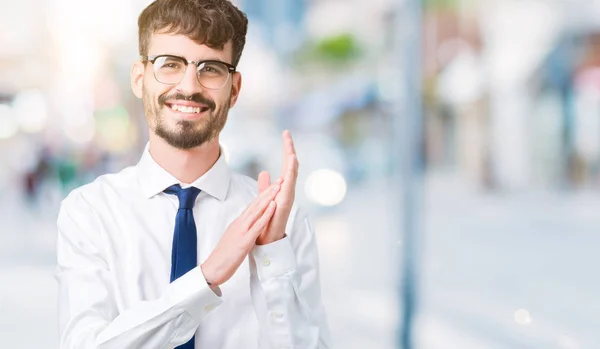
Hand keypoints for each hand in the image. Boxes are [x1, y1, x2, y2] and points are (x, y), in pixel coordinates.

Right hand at [201, 182, 279, 285]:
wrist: (212, 269)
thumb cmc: (223, 257)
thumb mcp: (234, 239)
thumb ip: (241, 231)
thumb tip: (249, 227)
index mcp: (237, 224)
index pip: (252, 206)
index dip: (262, 196)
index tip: (271, 187)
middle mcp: (239, 224)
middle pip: (255, 204)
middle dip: (267, 192)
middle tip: (278, 180)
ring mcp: (242, 231)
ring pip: (257, 210)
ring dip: (268, 197)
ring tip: (278, 187)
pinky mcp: (244, 241)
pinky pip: (257, 225)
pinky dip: (266, 214)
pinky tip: (273, 206)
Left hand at [255, 130, 298, 244]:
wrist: (267, 239)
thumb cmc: (267, 220)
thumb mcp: (264, 198)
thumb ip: (265, 186)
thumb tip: (265, 172)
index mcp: (282, 187)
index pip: (285, 164)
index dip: (286, 149)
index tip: (285, 134)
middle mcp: (287, 190)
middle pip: (290, 166)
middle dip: (289, 150)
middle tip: (287, 134)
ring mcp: (287, 198)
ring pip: (291, 176)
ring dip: (291, 163)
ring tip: (291, 149)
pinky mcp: (284, 206)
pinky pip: (287, 190)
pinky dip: (289, 178)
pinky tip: (289, 168)